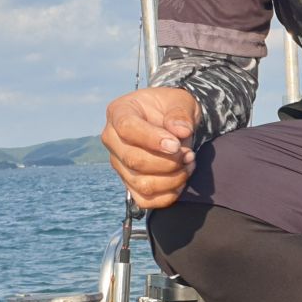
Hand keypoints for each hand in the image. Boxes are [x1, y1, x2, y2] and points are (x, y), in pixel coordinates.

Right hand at [103, 87, 200, 208]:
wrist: (171, 123)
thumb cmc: (172, 108)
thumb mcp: (180, 101)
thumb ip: (180, 113)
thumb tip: (181, 131)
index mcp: (119, 112)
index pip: (127, 128)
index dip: (152, 140)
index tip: (176, 145)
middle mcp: (112, 139)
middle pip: (134, 160)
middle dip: (168, 162)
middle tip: (189, 154)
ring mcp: (119, 164)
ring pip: (141, 183)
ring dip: (172, 179)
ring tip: (189, 164)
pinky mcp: (129, 183)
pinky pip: (145, 200)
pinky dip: (168, 195)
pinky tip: (181, 180)